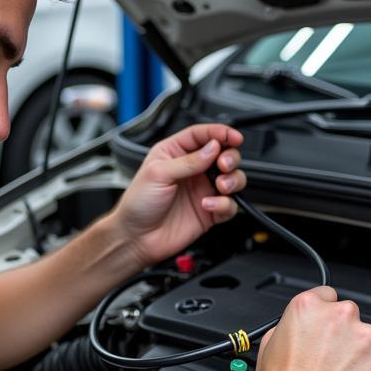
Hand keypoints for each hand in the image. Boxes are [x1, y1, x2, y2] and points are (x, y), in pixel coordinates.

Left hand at [110, 124, 246, 266]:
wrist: (136, 237)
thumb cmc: (138, 204)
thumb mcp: (158, 174)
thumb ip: (188, 161)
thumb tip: (213, 147)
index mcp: (176, 153)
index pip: (203, 135)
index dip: (221, 133)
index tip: (234, 137)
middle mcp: (192, 170)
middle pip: (224, 154)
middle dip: (230, 157)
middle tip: (224, 164)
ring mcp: (203, 190)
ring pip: (233, 178)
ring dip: (233, 180)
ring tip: (221, 186)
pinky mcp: (210, 211)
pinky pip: (230, 205)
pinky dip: (225, 204)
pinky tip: (208, 205)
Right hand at [250, 287, 370, 370]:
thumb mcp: (269, 346)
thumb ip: (293, 327)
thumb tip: (302, 329)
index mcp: (307, 306)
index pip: (327, 296)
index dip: (325, 318)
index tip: (325, 332)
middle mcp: (339, 315)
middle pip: (349, 317)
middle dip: (343, 337)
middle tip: (329, 363)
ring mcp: (365, 336)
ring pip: (367, 341)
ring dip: (358, 356)